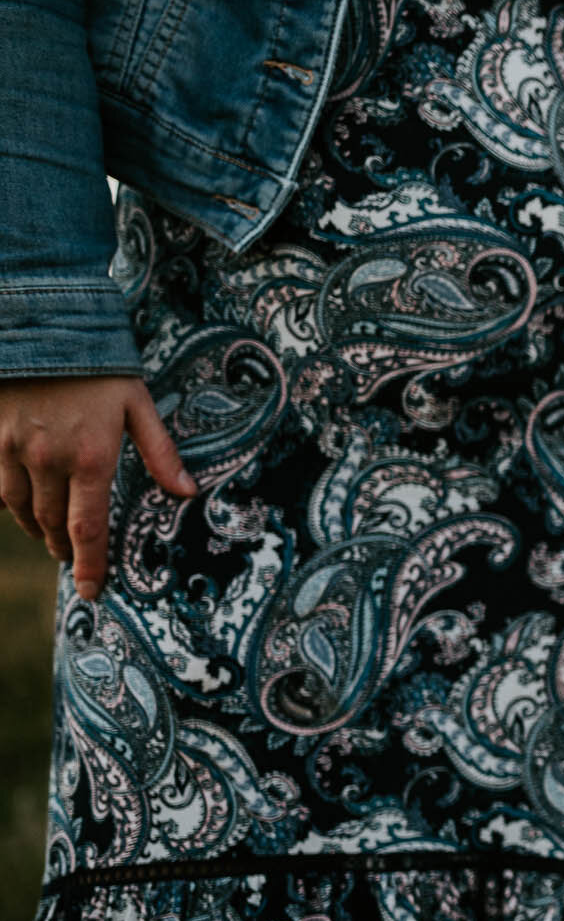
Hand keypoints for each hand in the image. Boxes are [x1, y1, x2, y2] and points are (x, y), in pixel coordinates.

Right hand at [0, 375, 195, 600]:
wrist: (42, 328)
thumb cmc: (99, 367)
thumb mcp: (139, 405)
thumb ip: (161, 453)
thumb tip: (188, 492)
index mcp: (93, 458)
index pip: (89, 528)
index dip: (90, 565)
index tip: (93, 592)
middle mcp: (50, 461)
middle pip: (54, 525)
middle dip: (64, 548)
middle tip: (73, 560)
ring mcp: (13, 450)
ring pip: (22, 510)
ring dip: (38, 530)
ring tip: (51, 537)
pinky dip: (11, 504)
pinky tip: (24, 505)